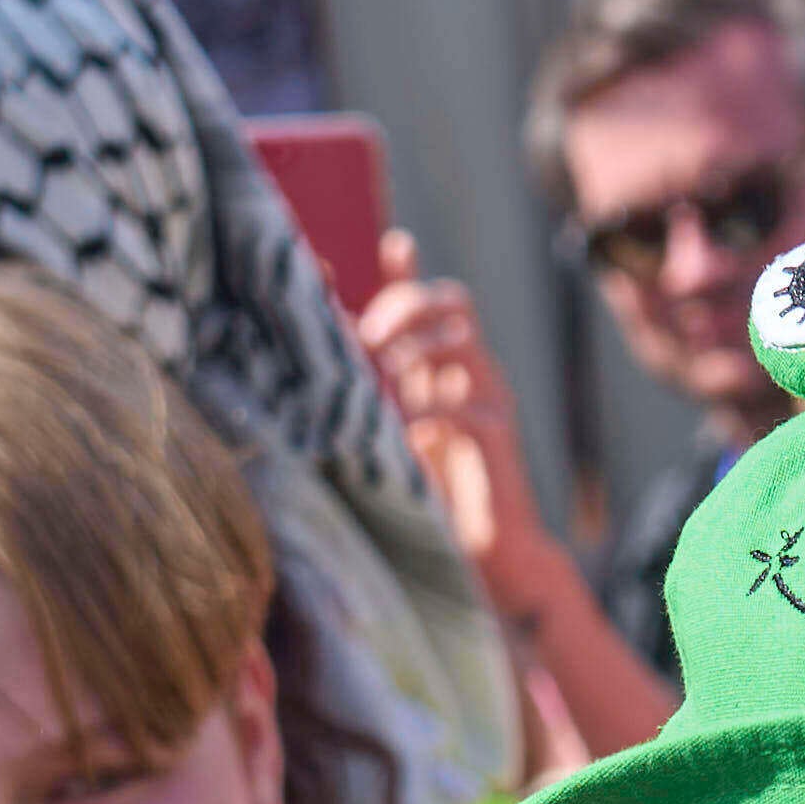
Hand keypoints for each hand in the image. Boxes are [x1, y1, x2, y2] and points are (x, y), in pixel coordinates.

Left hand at [353, 248, 576, 598]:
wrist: (488, 557)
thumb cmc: (427, 501)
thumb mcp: (385, 441)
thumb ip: (362, 402)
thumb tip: (307, 368)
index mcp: (438, 370)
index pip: (428, 302)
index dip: (407, 271)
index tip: (392, 246)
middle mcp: (467, 374)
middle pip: (451, 301)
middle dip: (406, 303)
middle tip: (367, 337)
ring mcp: (487, 401)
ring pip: (463, 340)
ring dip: (416, 348)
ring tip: (383, 375)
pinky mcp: (497, 438)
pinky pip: (468, 407)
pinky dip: (432, 412)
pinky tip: (407, 431)